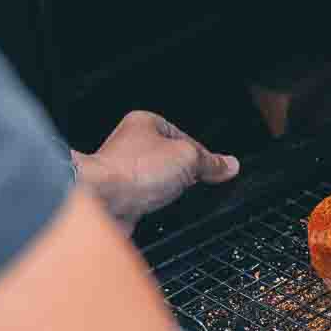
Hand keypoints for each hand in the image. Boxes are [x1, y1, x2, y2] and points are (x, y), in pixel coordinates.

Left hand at [73, 111, 239, 231]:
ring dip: (168, 191)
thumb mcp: (188, 158)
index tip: (216, 168)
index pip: (185, 136)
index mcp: (144, 122)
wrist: (101, 202)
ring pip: (159, 182)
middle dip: (185, 173)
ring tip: (171, 195)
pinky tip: (158, 208)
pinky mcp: (120, 197)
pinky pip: (147, 201)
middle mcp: (130, 145)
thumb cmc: (133, 170)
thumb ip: (211, 162)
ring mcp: (124, 172)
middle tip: (192, 181)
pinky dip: (156, 206)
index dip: (203, 154)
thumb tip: (229, 165)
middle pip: (172, 160)